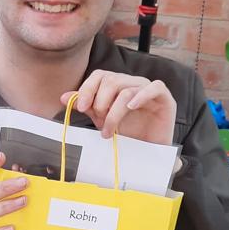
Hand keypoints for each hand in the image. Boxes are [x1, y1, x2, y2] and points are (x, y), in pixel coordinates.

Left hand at [62, 70, 176, 144]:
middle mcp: (132, 83)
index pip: (100, 75)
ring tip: (109, 131)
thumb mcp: (102, 120)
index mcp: (118, 85)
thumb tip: (64, 97)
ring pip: (127, 90)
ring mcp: (149, 89)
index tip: (81, 108)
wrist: (147, 154)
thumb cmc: (127, 135)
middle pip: (111, 80)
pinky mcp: (164, 98)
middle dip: (100, 102)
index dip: (88, 89)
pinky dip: (141, 96)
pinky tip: (130, 108)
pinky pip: (155, 87)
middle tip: (98, 122)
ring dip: (114, 112)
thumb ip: (86, 107)